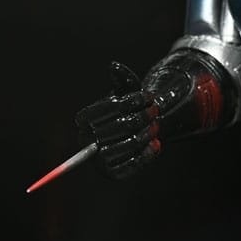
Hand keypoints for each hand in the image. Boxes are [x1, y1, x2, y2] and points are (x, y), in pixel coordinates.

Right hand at [75, 61, 160, 179]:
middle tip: (156, 111)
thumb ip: (122, 80)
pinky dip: (147, 155)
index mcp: (84, 119)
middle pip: (120, 126)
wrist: (132, 134)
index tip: (149, 96)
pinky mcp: (112, 174)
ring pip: (128, 145)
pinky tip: (157, 144)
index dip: (131, 101)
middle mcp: (86, 140)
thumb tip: (115, 66)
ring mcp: (98, 159)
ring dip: (147, 134)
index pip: (108, 108)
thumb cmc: (127, 110)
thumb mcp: (125, 93)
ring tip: (156, 126)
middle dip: (142, 117)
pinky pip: (132, 165)